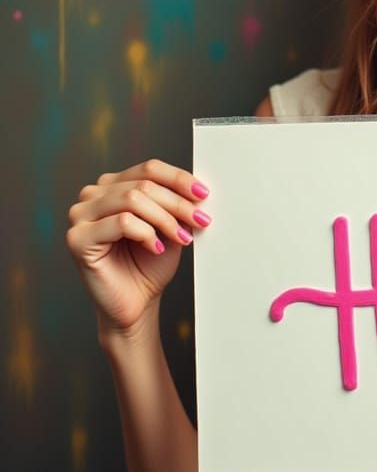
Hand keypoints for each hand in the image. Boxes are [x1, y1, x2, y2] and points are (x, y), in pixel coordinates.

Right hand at [66, 159, 211, 336]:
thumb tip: (198, 189)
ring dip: (164, 219)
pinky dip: (147, 233)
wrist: (136, 303)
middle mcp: (92, 196)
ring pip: (133, 199)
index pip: (149, 168)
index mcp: (113, 186)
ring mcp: (80, 216)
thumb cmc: (150, 264)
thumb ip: (177, 204)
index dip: (179, 179)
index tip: (204, 194)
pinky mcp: (77, 238)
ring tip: (180, 237)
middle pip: (143, 184)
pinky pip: (122, 222)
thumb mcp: (170, 226)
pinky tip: (156, 248)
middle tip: (200, 221)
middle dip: (178, 203)